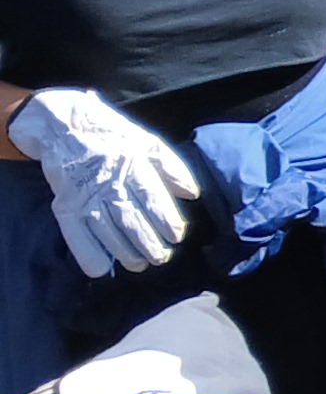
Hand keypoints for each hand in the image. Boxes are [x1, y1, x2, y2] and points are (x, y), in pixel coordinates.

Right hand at [10, 88, 197, 276]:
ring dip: (124, 253)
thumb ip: (171, 168)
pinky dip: (87, 254)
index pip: (152, 198)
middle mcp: (108, 182)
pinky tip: (101, 268)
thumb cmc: (113, 135)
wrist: (63, 125)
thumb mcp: (147, 143)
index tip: (177, 236)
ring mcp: (84, 196)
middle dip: (148, 243)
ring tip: (139, 264)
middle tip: (161, 258)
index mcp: (132, 165)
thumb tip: (193, 194)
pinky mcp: (64, 206)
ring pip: (106, 231)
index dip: (166, 220)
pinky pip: (75, 235)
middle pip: (130, 220)